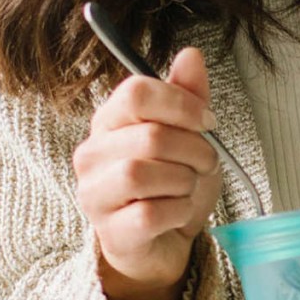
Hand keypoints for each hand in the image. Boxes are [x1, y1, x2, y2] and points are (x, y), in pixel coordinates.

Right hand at [73, 47, 221, 299]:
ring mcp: (95, 194)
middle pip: (149, 136)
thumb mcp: (189, 137)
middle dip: (193, 150)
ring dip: (183, 181)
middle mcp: (92, 154)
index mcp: (109, 122)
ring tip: (188, 188)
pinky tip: (178, 214)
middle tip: (204, 163)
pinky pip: (148, 213)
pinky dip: (177, 212)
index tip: (207, 122)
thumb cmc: (171, 188)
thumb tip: (191, 55)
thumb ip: (188, 97)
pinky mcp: (109, 231)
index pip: (136, 92)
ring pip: (142, 173)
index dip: (181, 104)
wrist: (163, 244)